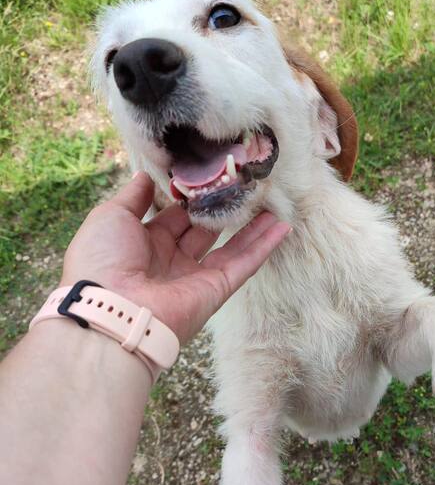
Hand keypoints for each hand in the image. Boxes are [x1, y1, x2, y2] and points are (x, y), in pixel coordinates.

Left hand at [61, 172, 290, 342]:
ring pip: (230, 246)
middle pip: (204, 230)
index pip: (172, 216)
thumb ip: (133, 196)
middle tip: (243, 183)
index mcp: (143, 244)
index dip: (189, 197)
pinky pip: (244, 264)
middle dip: (222, 209)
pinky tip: (283, 227)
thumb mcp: (110, 217)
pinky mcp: (216, 289)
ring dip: (252, 226)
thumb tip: (145, 174)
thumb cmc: (102, 260)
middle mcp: (171, 260)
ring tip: (271, 202)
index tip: (208, 174)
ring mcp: (196, 277)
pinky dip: (264, 246)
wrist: (111, 310)